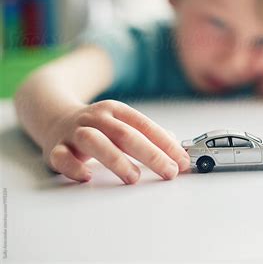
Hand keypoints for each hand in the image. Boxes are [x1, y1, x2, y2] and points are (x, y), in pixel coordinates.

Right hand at [43, 100, 189, 183]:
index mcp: (116, 111)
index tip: (182, 161)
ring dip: (117, 161)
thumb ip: (149, 136)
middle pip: (126, 135)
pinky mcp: (55, 148)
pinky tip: (88, 177)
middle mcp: (96, 118)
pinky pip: (62, 157)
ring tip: (134, 178)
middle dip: (152, 155)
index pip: (145, 126)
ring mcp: (74, 132)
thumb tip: (178, 151)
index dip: (166, 144)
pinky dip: (75, 167)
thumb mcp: (123, 124)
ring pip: (94, 142)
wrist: (54, 117)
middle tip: (169, 172)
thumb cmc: (99, 127)